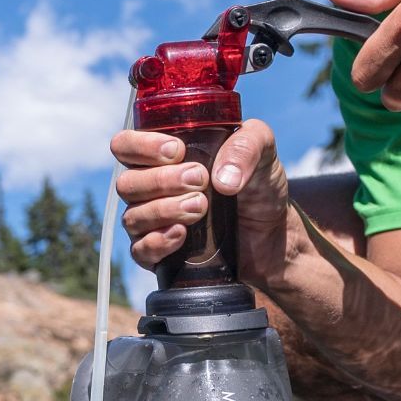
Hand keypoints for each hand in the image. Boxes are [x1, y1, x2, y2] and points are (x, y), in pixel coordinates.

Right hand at [112, 120, 296, 290]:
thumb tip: (222, 179)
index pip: (125, 146)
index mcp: (162, 157)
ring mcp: (152, 223)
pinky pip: (140, 251)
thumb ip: (247, 145)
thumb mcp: (262, 151)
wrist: (274, 235)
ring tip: (201, 207)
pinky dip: (158, 242)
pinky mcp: (160, 254)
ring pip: (132, 217)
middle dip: (162, 181)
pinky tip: (181, 235)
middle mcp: (151, 189)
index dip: (141, 147)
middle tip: (200, 180)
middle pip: (126, 183)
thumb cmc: (259, 187)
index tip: (176, 151)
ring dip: (164, 210)